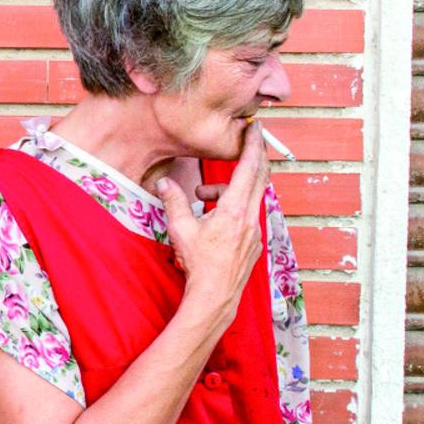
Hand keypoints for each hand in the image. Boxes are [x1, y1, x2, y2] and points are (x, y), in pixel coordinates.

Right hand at [153, 124, 268, 315]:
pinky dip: (235, 206)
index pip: (249, 167)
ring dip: (230, 189)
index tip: (255, 127)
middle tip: (247, 141)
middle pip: (260, 177)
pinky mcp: (254, 243)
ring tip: (202, 198)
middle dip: (253, 156)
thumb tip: (163, 183)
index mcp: (235, 209)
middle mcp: (251, 217)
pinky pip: (248, 214)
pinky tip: (214, 219)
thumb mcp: (180, 229)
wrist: (215, 296)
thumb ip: (173, 201)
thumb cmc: (199, 264)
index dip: (253, 144)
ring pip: (250, 197)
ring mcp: (255, 231)